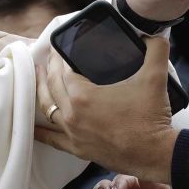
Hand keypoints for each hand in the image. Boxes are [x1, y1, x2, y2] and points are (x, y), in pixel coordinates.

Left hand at [35, 34, 177, 181]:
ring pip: (47, 108)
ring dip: (41, 91)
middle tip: (50, 57)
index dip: (60, 57)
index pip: (64, 70)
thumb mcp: (155, 77)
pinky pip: (52, 139)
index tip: (59, 47)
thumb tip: (155, 35)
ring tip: (39, 78)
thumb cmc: (151, 116)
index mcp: (84, 94)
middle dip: (49, 68)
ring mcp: (73, 133)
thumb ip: (156, 49)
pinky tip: (33, 127)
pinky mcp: (78, 149)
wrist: (155, 153)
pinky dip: (41, 132)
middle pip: (52, 85)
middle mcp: (72, 113)